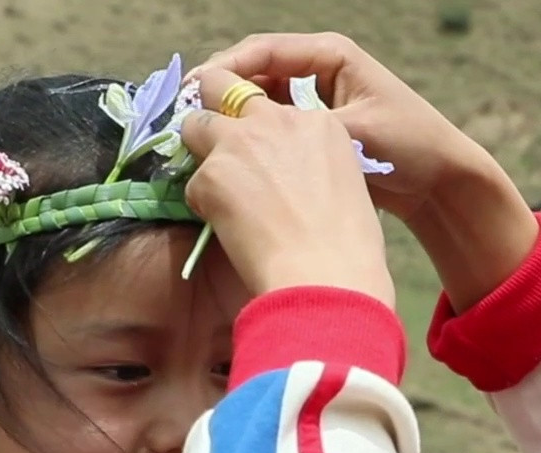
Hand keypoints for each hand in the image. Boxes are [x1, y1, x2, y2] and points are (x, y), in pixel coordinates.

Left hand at [180, 72, 394, 308]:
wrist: (328, 276)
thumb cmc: (348, 247)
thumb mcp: (345, 183)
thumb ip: (311, 163)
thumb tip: (287, 175)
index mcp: (316, 122)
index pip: (269, 102)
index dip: (256, 123)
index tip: (256, 147)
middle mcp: (276, 120)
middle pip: (221, 87)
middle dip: (212, 106)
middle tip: (213, 142)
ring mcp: (240, 143)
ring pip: (193, 124)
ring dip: (199, 151)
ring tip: (217, 191)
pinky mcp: (211, 174)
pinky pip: (192, 182)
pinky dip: (202, 204)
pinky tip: (227, 230)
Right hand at [192, 32, 478, 222]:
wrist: (440, 183)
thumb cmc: (408, 147)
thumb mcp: (354, 133)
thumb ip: (301, 129)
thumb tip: (250, 133)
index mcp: (330, 55)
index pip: (263, 51)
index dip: (225, 69)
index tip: (194, 92)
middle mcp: (320, 68)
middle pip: (255, 70)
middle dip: (221, 91)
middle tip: (185, 116)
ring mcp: (316, 98)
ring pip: (260, 99)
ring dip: (234, 115)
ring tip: (202, 139)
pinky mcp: (315, 127)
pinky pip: (273, 124)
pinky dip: (253, 136)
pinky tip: (232, 157)